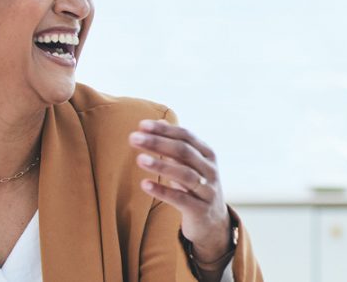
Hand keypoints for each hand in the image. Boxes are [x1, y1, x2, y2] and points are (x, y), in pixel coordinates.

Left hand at [129, 120, 231, 263]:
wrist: (213, 222)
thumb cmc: (196, 188)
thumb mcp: (189, 165)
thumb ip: (176, 146)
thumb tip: (159, 122)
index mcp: (207, 155)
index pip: (186, 136)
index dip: (164, 130)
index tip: (141, 125)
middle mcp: (210, 170)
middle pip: (184, 152)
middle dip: (158, 143)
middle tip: (133, 138)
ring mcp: (207, 190)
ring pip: (184, 174)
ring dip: (160, 165)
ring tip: (139, 159)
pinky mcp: (200, 210)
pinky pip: (180, 199)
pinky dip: (162, 191)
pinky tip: (145, 185)